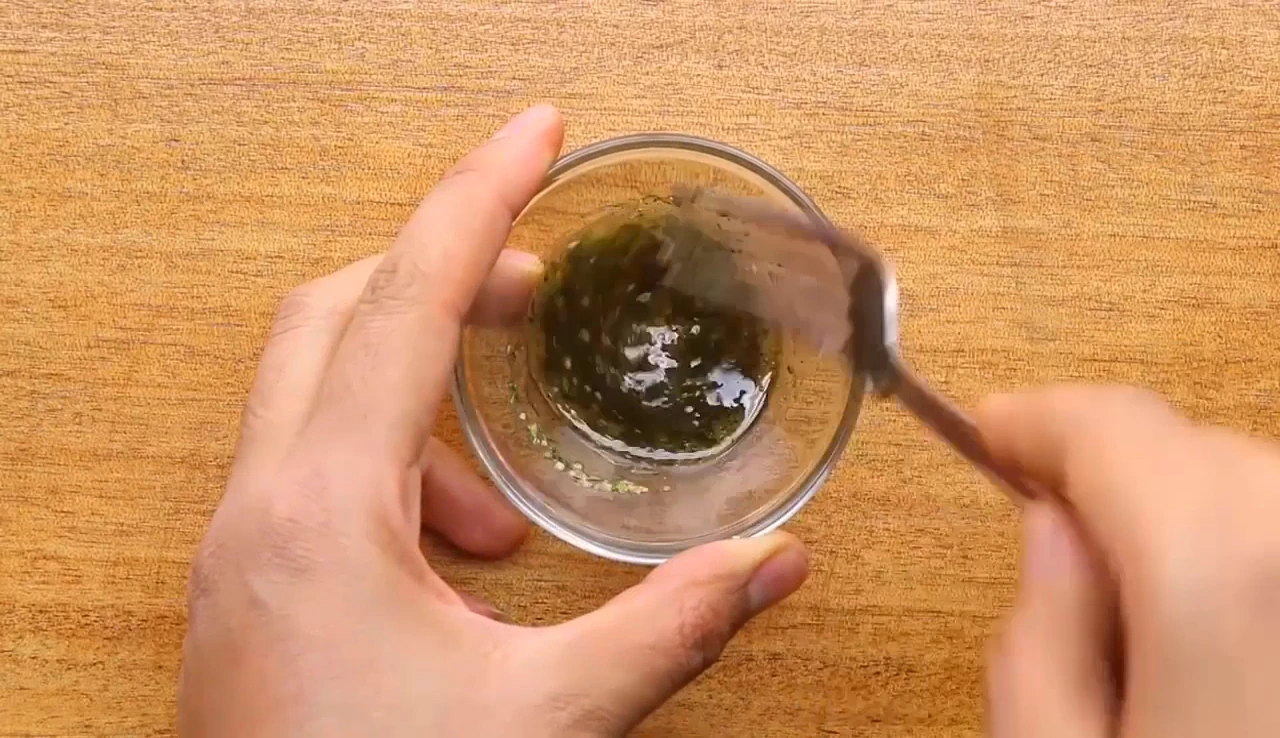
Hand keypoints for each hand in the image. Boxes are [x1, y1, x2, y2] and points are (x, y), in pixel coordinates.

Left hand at [178, 105, 809, 737]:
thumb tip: (774, 565)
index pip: (402, 301)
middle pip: (334, 313)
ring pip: (315, 390)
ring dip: (419, 401)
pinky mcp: (249, 583)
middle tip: (537, 293)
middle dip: (443, 280)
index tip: (533, 131)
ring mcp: (240, 547)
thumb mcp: (545, 724)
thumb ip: (666, 631)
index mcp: (317, 515)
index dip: (477, 199)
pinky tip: (458, 559)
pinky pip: (311, 469)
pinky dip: (394, 473)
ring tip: (501, 502)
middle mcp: (257, 512)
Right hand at [978, 386, 1279, 737]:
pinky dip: (1248, 548)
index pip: (1124, 434)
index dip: (1043, 419)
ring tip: (1134, 594)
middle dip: (1118, 468)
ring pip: (1261, 489)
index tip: (990, 431)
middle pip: (1204, 453)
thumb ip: (1036, 642)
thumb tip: (1052, 538)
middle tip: (1047, 512)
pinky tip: (1212, 624)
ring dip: (1188, 509)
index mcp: (1217, 590)